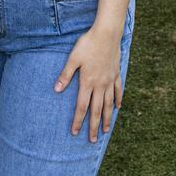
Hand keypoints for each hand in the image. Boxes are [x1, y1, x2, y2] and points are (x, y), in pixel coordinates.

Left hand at [54, 27, 122, 141]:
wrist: (107, 34)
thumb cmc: (87, 44)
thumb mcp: (73, 58)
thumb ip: (66, 75)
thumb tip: (56, 89)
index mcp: (88, 82)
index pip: (82, 106)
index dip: (78, 121)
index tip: (75, 132)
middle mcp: (100, 85)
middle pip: (96, 110)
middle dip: (93, 126)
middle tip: (92, 140)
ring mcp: (110, 80)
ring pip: (109, 104)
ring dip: (106, 118)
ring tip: (105, 130)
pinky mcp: (116, 74)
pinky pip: (118, 91)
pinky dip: (118, 100)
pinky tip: (118, 108)